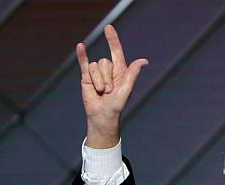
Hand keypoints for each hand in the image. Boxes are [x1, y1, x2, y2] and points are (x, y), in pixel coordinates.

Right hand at [76, 25, 147, 147]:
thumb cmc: (117, 105)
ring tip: (101, 92)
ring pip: (94, 67)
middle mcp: (109, 70)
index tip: (108, 27)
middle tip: (108, 91)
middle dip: (106, 77)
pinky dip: (81, 55)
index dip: (112, 40)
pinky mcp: (86, 78)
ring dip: (97, 80)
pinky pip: (84, 64)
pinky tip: (80, 46)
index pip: (116, 52)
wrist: (102, 116)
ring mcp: (97, 74)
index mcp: (120, 71)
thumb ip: (132, 74)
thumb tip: (144, 61)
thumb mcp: (126, 89)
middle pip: (104, 62)